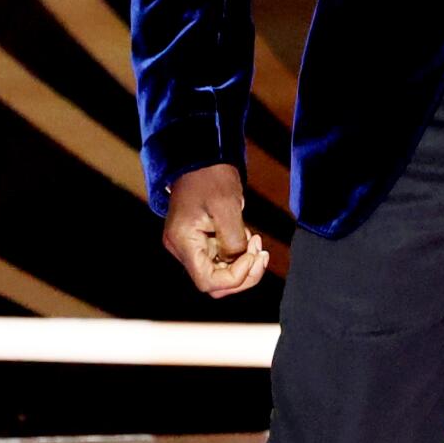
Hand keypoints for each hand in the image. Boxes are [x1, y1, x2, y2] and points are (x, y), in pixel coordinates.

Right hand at [162, 164, 268, 298]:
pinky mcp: (200, 241)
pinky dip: (238, 255)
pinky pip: (220, 260)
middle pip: (214, 283)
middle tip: (261, 252)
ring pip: (219, 274)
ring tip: (255, 240)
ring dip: (243, 264)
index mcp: (183, 242)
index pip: (208, 282)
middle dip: (243, 274)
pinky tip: (248, 237)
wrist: (201, 159)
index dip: (235, 277)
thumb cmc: (211, 177)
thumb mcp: (227, 206)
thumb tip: (238, 261)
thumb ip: (233, 239)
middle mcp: (182, 250)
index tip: (252, 254)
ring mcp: (190, 247)